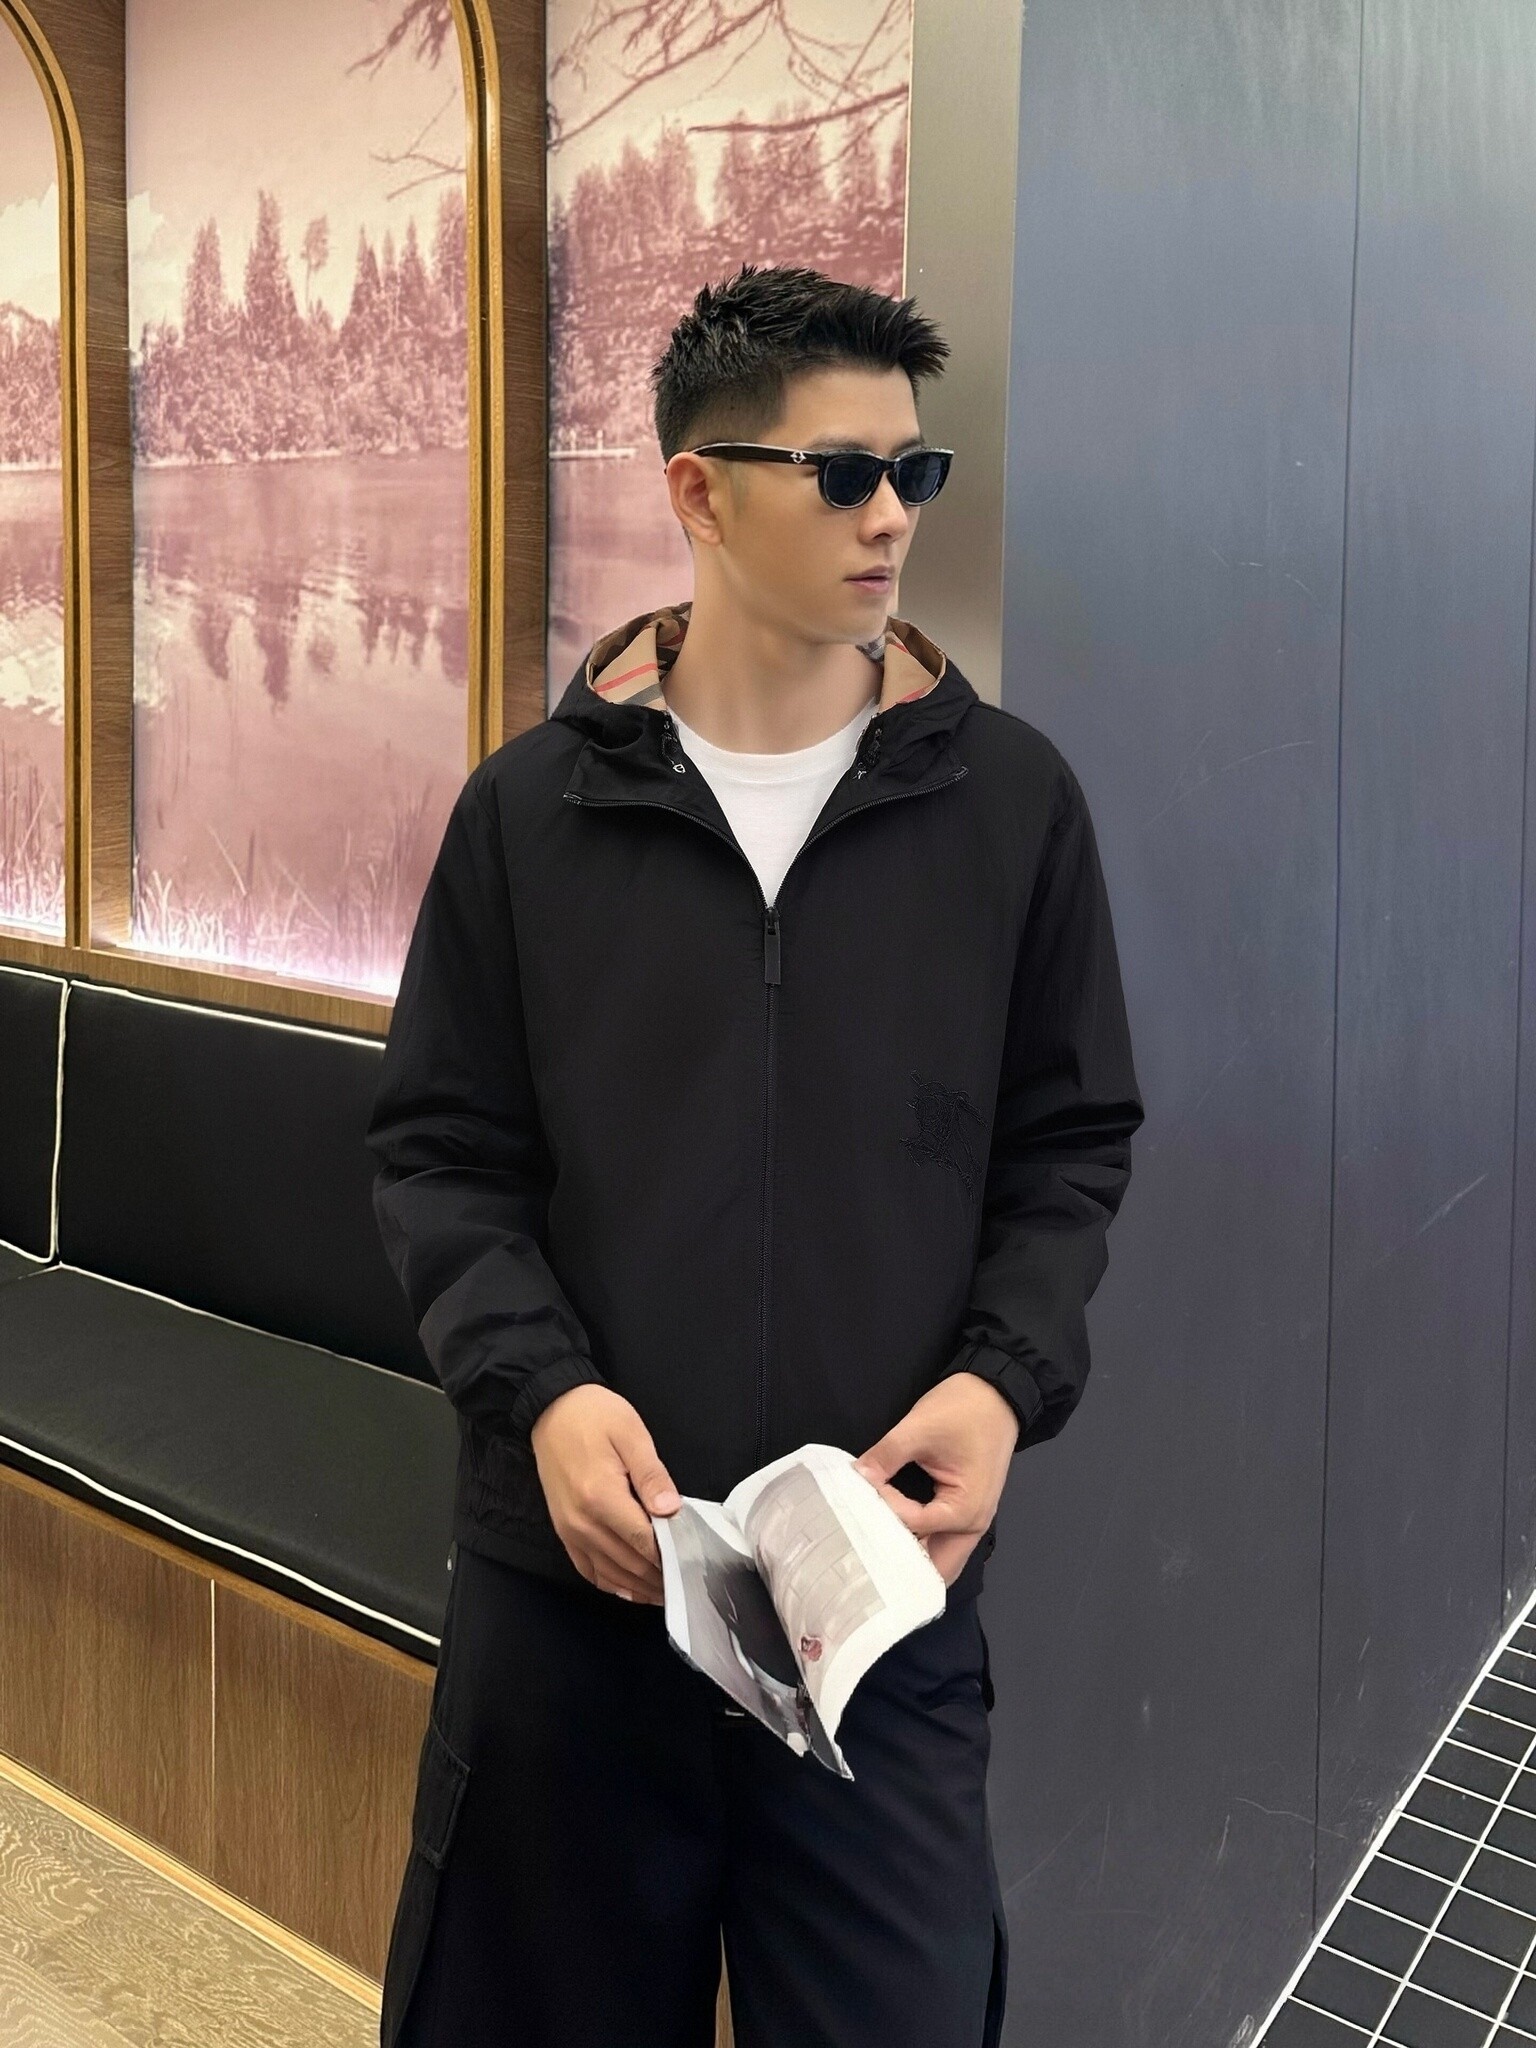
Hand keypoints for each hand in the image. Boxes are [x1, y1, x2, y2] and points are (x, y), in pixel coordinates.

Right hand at [530, 1384, 680, 1604]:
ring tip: (666, 1591)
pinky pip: (588, 1570)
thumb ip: (651, 1475)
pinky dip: (612, 1584)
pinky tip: (631, 1587)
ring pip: (610, 1574)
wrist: (551, 1408)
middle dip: (659, 1577)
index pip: (644, 1541)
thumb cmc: (594, 1416)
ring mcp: (569, 1530)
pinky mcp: (563, 1532)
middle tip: (688, 1582)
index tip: (694, 1562)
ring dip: (639, 1587)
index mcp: (601, 1497)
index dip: (670, 1556)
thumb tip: (671, 1510)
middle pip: (629, 1564)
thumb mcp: (631, 1433)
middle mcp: (582, 1522)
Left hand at [852, 1372, 1018, 1586]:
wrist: (997, 1392)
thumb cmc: (964, 1409)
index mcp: (965, 1511)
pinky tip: (890, 1536)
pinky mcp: (965, 1512)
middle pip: (933, 1568)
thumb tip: (853, 1478)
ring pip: (938, 1559)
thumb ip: (885, 1457)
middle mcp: (972, 1527)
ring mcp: (972, 1522)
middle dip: (898, 1566)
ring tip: (871, 1550)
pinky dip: (918, 1544)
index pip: (912, 1526)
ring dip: (909, 1559)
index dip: (882, 1507)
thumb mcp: (919, 1427)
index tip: (862, 1487)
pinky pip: (940, 1541)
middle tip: (861, 1555)